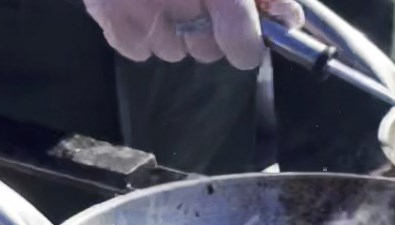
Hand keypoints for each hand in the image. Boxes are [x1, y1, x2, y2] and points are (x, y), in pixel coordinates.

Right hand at [83, 0, 303, 69]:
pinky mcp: (106, 10)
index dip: (246, 46)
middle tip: (203, 0)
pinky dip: (143, 33)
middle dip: (209, 32)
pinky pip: (137, 48)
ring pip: (171, 50)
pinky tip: (145, 1)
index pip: (238, 42)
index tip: (246, 42)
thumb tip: (287, 17)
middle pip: (205, 51)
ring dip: (176, 31)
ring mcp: (137, 7)